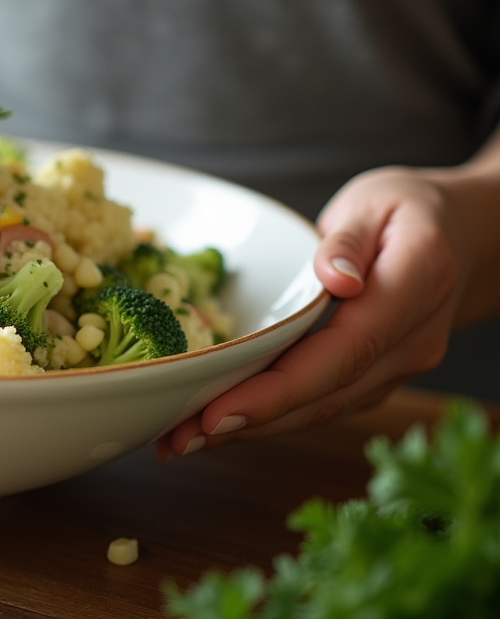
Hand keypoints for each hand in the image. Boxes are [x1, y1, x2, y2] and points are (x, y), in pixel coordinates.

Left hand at [158, 165, 467, 457]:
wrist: (464, 239)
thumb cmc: (410, 212)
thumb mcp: (378, 201)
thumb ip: (349, 239)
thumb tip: (335, 279)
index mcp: (413, 288)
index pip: (342, 353)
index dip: (278, 390)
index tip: (218, 412)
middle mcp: (411, 342)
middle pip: (325, 396)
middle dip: (248, 422)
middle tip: (177, 438)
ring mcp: (398, 367)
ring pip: (322, 410)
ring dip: (252, 430)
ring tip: (181, 440)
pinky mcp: (376, 378)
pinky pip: (322, 404)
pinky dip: (270, 417)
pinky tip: (218, 425)